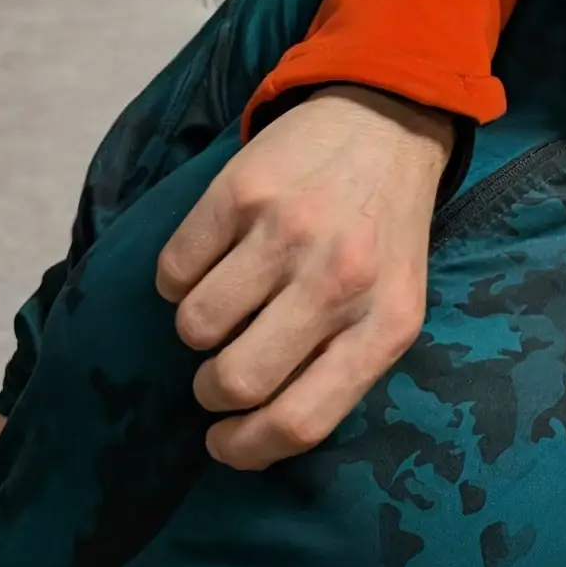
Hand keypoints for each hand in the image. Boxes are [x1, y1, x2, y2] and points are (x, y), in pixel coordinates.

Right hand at [154, 86, 450, 468]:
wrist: (387, 118)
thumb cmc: (383, 228)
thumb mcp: (393, 303)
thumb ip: (342, 365)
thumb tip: (256, 432)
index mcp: (385, 324)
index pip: (300, 422)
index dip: (245, 448)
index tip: (222, 441)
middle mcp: (339, 280)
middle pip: (235, 382)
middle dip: (212, 388)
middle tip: (221, 366)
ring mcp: (288, 232)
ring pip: (195, 327)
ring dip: (197, 327)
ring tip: (230, 299)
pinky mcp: (241, 191)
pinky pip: (172, 271)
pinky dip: (179, 277)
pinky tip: (217, 254)